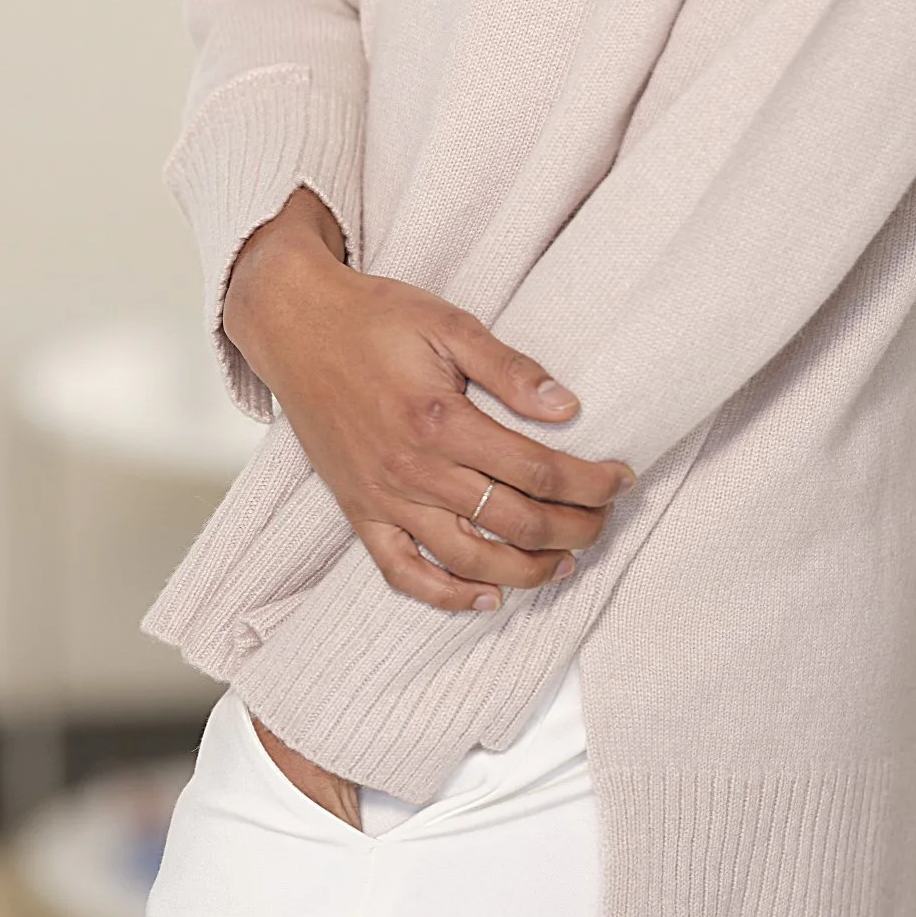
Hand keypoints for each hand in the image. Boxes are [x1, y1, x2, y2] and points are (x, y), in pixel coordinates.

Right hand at [222, 187, 629, 611]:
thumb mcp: (450, 324)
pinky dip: (447, 597)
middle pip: (514, 522)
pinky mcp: (359, 513)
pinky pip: (403, 574)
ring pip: (469, 561)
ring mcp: (384, 499)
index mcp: (441, 421)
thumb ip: (511, 369)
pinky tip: (487, 598)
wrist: (295, 325)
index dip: (589, 483)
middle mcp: (413, 471)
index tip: (620, 480)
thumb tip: (569, 407)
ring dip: (526, 571)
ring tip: (564, 562)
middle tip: (604, 520)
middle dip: (574, 528)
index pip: (536, 471)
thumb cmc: (373, 319)